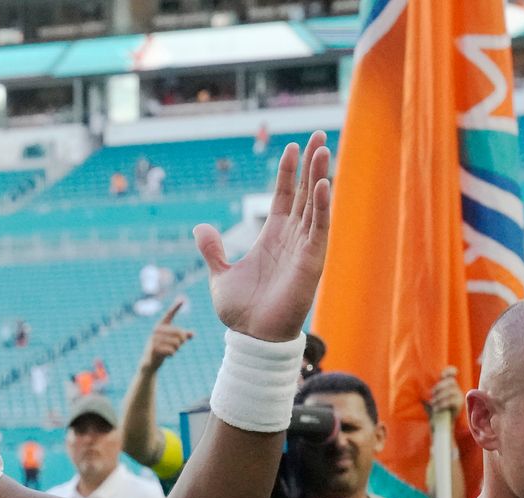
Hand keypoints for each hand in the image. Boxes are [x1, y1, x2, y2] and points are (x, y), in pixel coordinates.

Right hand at [139, 299, 194, 373]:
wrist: (150, 362)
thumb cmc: (163, 350)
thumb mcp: (174, 342)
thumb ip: (182, 337)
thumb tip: (192, 334)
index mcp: (161, 326)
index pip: (169, 314)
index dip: (176, 307)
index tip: (183, 298)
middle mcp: (156, 330)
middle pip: (179, 332)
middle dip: (182, 340)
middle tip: (181, 345)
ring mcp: (154, 339)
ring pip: (176, 342)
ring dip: (177, 348)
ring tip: (172, 350)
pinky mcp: (154, 348)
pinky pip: (171, 350)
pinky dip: (172, 354)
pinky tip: (169, 355)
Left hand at [192, 133, 331, 341]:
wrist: (251, 337)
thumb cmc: (240, 312)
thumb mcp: (220, 275)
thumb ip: (212, 250)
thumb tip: (200, 227)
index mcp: (272, 237)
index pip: (284, 196)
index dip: (288, 172)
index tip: (291, 147)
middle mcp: (291, 238)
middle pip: (304, 192)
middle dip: (311, 163)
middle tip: (318, 134)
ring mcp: (303, 247)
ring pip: (315, 204)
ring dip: (320, 176)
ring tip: (323, 148)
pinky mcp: (311, 261)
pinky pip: (319, 228)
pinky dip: (323, 206)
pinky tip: (323, 184)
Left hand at [425, 366, 463, 419]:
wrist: (438, 423)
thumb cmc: (433, 408)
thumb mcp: (429, 397)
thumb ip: (428, 390)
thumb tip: (417, 382)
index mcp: (448, 384)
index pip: (452, 372)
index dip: (449, 371)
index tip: (442, 375)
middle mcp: (455, 388)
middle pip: (451, 381)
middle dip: (439, 387)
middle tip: (431, 394)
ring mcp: (459, 396)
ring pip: (451, 391)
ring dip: (439, 397)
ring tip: (432, 403)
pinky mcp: (460, 404)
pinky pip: (452, 401)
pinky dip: (442, 404)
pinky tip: (436, 408)